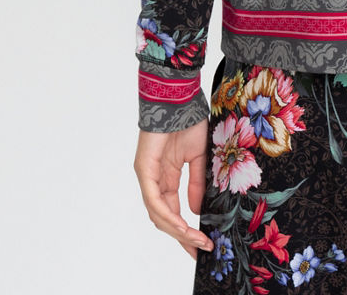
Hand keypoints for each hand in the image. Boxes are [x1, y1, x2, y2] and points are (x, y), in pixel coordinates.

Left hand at [133, 119, 214, 259]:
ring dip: (177, 230)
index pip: (174, 211)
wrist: (179, 98)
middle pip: (165, 218)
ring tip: (195, 240)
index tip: (202, 244)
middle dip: (183, 237)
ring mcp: (148, 176)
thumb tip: (197, 211)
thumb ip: (197, 183)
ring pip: (158, 214)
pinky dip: (168, 215)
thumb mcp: (199, 157)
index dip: (186, 230)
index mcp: (167, 177)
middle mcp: (155, 180)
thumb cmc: (189, 120)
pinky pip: (155, 200)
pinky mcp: (144, 170)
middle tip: (201, 249)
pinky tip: (182, 225)